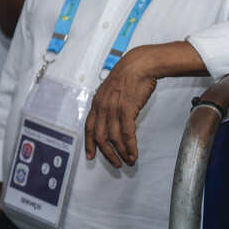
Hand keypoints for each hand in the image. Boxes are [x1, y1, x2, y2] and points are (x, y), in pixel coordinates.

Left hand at [84, 44, 162, 166]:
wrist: (139, 64)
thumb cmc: (128, 76)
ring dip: (121, 152)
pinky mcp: (127, 109)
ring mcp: (113, 108)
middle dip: (107, 153)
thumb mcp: (111, 91)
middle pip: (99, 137)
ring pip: (114, 138)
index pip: (89, 127)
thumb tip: (111, 119)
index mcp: (97, 103)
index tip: (91, 155)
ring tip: (128, 161)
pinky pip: (127, 133)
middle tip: (115, 163)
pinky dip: (130, 146)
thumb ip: (109, 105)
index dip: (89, 143)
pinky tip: (134, 153)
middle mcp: (102, 107)